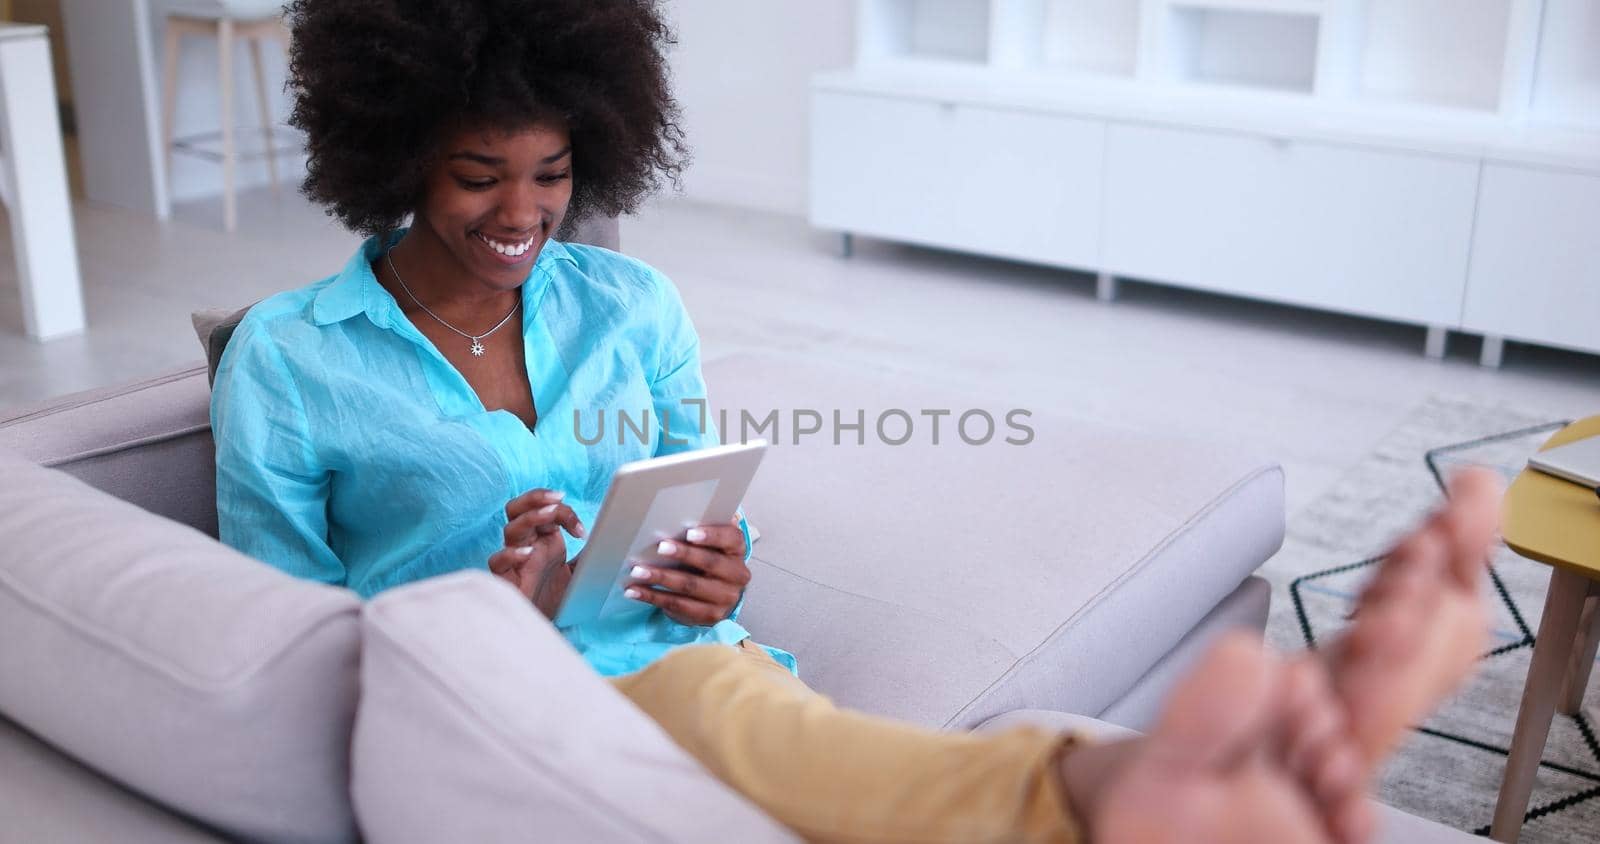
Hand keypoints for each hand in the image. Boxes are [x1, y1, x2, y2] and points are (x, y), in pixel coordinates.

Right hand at [488, 489, 585, 617]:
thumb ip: (590, 555)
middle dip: (535, 497)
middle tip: (558, 497)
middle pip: (518, 508)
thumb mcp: (579, 572)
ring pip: (510, 528)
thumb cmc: (554, 598)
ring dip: (530, 517)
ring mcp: (513, 560)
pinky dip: (510, 554)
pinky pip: (497, 561)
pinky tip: (528, 554)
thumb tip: (611, 540)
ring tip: (549, 515)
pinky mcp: (504, 580)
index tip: (581, 532)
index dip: (564, 512)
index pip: (546, 509)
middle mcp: (526, 544)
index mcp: (543, 538)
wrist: (541, 629)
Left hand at [625, 515, 749, 625]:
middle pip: (710, 563)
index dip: (711, 535)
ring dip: (661, 578)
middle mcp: (737, 575)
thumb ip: (704, 528)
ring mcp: (725, 598)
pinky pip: (677, 605)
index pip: (730, 538)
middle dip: (683, 554)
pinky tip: (635, 591)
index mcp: (737, 550)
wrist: (717, 596)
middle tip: (660, 547)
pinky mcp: (709, 615)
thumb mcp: (711, 543)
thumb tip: (690, 505)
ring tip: (638, 571)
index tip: (690, 532)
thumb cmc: (709, 560)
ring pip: (690, 586)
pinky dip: (653, 597)